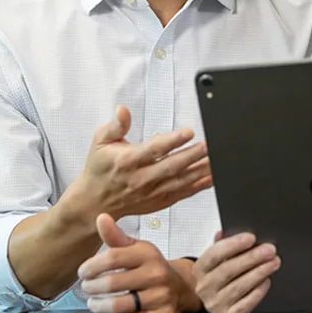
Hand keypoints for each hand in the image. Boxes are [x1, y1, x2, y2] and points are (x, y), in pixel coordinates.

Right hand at [68, 106, 212, 221]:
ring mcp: (152, 192)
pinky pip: (183, 193)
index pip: (153, 150)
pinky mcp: (160, 201)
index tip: (188, 132)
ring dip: (200, 170)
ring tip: (216, 159)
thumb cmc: (99, 168)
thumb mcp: (100, 141)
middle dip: (193, 155)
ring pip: (181, 181)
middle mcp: (141, 178)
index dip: (172, 141)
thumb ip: (115, 125)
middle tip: (210, 145)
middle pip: (171, 166)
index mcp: (128, 161)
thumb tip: (123, 110)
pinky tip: (212, 177)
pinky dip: (199, 186)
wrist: (95, 202)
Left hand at [78, 213, 198, 312]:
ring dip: (99, 305)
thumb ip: (115, 236)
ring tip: (93, 302)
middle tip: (86, 287)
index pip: (113, 257)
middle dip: (92, 287)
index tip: (82, 272)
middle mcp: (157, 274)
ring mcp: (161, 296)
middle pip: (112, 283)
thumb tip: (101, 217)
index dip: (92, 266)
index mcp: (148, 253)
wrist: (181, 286)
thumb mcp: (136, 249)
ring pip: (118, 305)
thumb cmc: (150, 267)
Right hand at [193, 231, 280, 312]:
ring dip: (259, 273)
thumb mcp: (215, 259)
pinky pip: (244, 305)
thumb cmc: (217, 275)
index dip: (233, 245)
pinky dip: (257, 292)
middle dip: (252, 258)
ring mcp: (214, 304)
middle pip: (228, 270)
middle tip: (269, 250)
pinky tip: (266, 281)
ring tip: (273, 263)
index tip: (251, 238)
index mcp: (199, 269)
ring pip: (238, 287)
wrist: (211, 300)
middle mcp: (204, 288)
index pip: (214, 254)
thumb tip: (223, 232)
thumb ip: (220, 244)